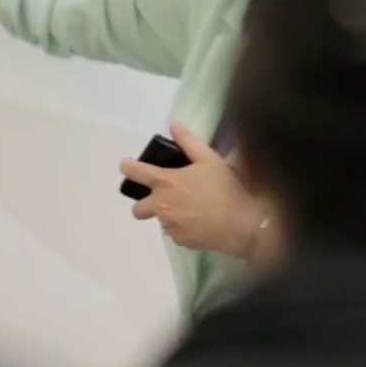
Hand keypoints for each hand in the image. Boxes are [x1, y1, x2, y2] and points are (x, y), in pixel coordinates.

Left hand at [123, 122, 265, 258]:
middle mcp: (161, 206)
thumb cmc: (223, 187)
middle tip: (162, 197)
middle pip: (137, 209)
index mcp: (165, 182)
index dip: (127, 167)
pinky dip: (182, 227)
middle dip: (144, 204)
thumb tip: (173, 124)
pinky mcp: (180, 241)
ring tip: (191, 208)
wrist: (240, 224)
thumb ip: (188, 141)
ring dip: (168, 214)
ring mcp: (169, 226)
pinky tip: (200, 221)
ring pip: (160, 220)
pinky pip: (175, 233)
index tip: (125, 165)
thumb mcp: (209, 158)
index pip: (135, 173)